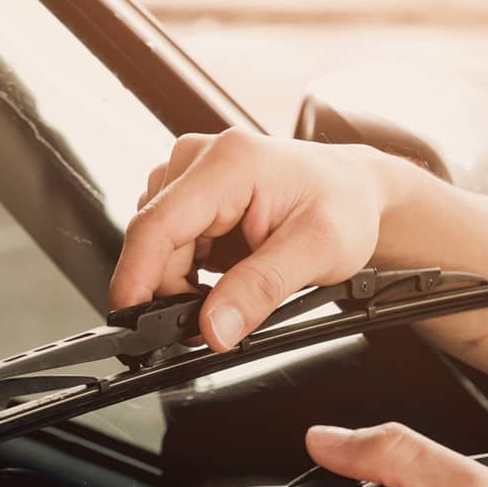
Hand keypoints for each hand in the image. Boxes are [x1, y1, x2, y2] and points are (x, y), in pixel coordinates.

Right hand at [110, 129, 391, 350]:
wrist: (356, 193)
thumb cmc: (344, 207)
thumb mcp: (316, 253)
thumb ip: (260, 291)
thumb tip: (214, 328)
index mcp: (230, 163)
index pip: (157, 225)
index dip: (136, 279)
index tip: (131, 321)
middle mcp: (200, 159)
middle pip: (155, 242)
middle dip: (174, 291)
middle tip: (217, 320)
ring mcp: (191, 175)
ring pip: (158, 248)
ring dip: (183, 281)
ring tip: (235, 286)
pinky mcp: (191, 194)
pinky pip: (169, 245)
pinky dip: (189, 271)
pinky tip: (224, 273)